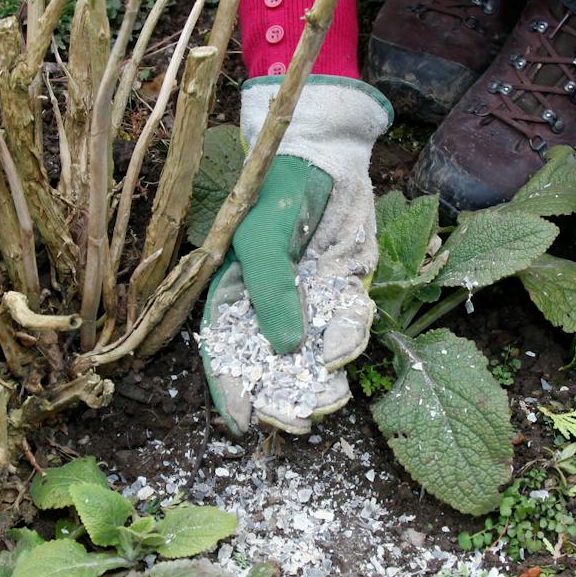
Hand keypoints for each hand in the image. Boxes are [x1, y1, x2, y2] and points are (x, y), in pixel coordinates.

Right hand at [200, 75, 391, 433]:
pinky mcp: (344, 289)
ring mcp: (309, 300)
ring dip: (320, 381)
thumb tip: (283, 349)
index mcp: (235, 296)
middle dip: (284, 397)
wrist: (327, 154)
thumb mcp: (263, 239)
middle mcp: (271, 306)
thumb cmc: (278, 191)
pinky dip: (347, 339)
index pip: (227, 353)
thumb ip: (271, 293)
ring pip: (312, 353)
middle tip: (298, 422)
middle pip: (272, 366)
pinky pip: (345, 323)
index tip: (243, 422)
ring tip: (329, 401)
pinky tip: (346, 350)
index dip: (233, 390)